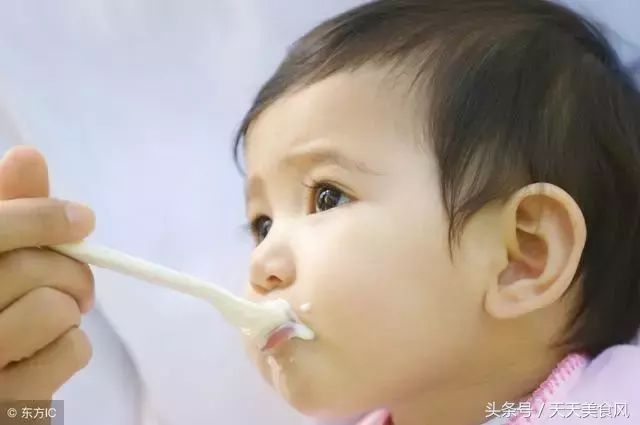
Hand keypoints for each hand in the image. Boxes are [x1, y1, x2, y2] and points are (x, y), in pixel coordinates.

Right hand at [0, 146, 94, 399]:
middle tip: (76, 284)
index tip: (82, 218)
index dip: (40, 216)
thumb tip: (28, 155)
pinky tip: (46, 354)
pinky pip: (71, 351)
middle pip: (30, 268)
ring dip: (69, 311)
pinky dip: (73, 347)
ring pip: (53, 309)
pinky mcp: (7, 407)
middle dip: (69, 269)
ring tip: (51, 320)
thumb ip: (6, 216)